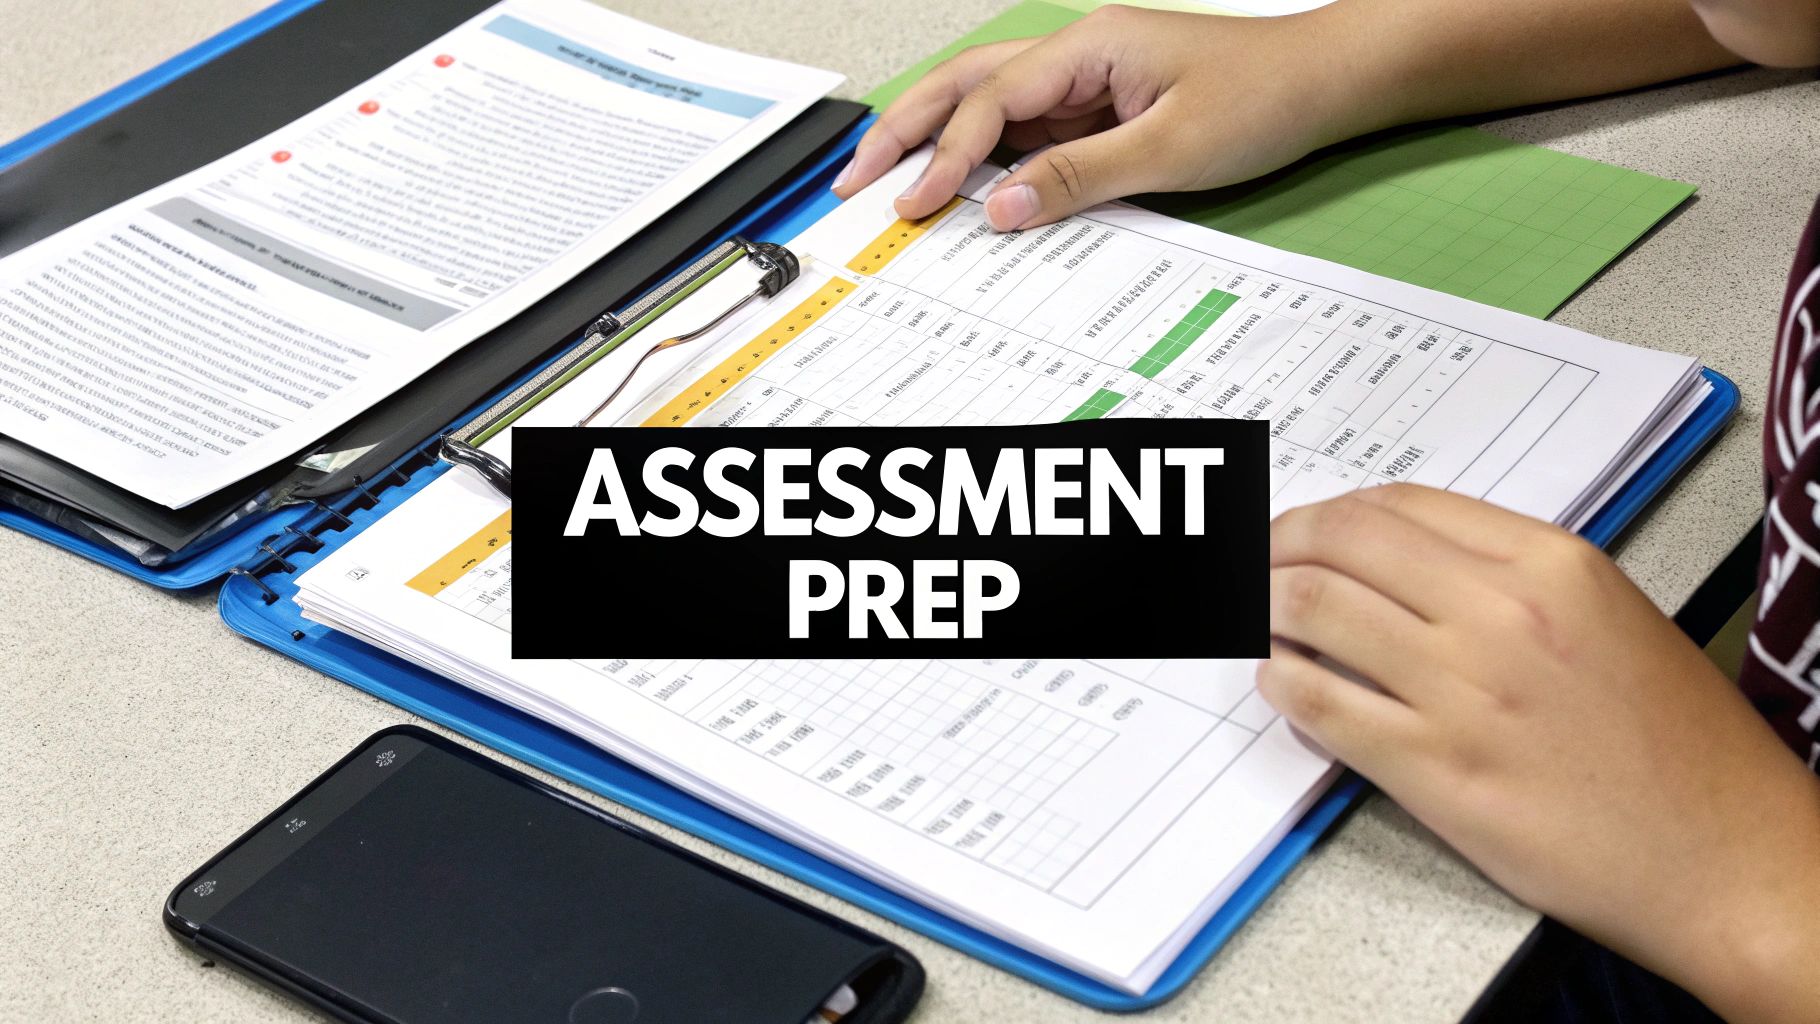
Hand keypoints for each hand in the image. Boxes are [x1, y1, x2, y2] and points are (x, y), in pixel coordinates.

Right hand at [833, 5, 1353, 230]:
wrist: (1326, 83)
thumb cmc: (1266, 97)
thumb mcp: (1170, 152)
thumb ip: (1078, 180)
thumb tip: (1003, 207)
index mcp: (1089, 47)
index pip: (992, 103)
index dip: (946, 157)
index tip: (914, 203)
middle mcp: (1078, 53)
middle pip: (966, 84)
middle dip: (906, 129)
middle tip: (854, 175)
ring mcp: (1086, 78)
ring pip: (988, 102)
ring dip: (935, 137)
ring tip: (886, 175)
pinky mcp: (1100, 105)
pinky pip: (1028, 128)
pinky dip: (985, 155)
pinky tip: (960, 184)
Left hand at [1262, 484, 1819, 1023]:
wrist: (1727, 858)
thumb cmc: (1680, 747)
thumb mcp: (1609, 618)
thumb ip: (1510, 578)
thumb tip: (1402, 562)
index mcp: (1549, 563)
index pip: (1396, 506)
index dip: (1328, 512)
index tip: (1301, 529)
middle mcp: (1499, 613)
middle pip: (1337, 543)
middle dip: (1275, 548)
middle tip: (1252, 566)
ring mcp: (1461, 691)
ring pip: (1310, 611)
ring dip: (1261, 610)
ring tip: (1255, 621)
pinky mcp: (1434, 769)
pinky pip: (1318, 703)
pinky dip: (1278, 682)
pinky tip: (1277, 681)